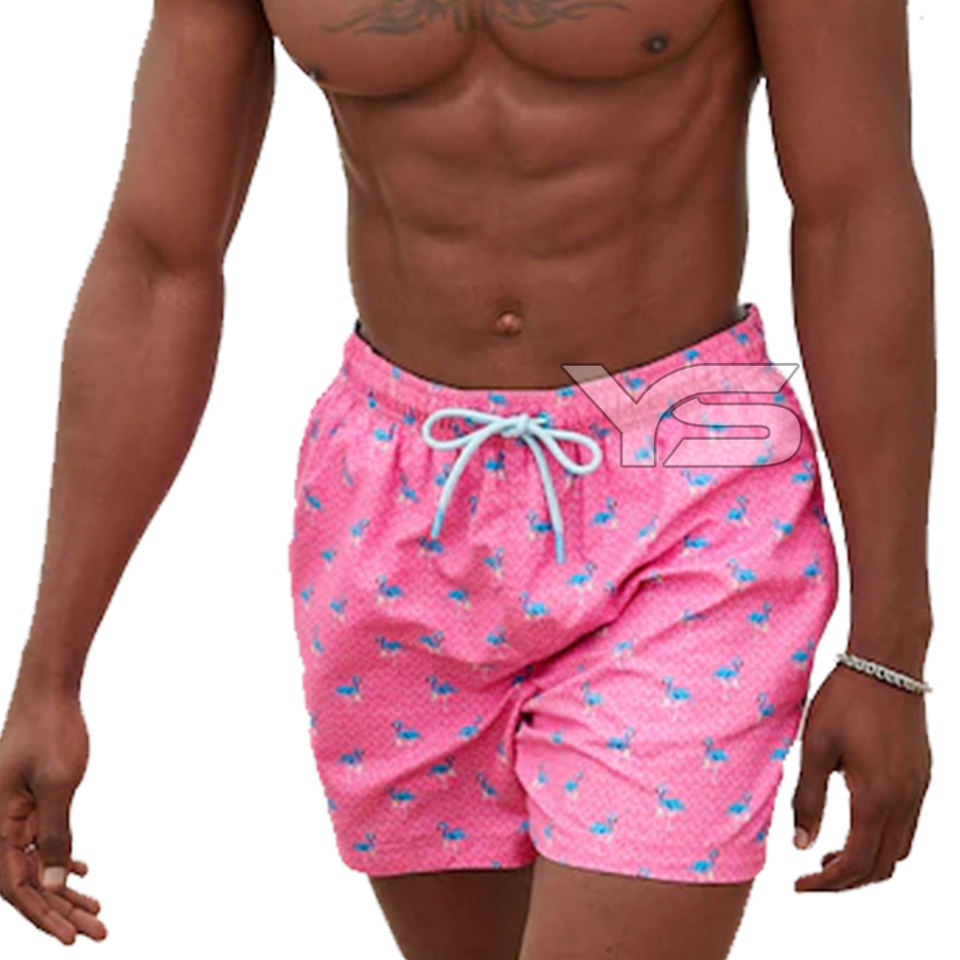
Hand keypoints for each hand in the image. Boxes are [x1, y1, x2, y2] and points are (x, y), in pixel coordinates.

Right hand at [0, 686, 105, 942]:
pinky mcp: (28, 802)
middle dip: (61, 910)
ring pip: (37, 864)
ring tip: (97, 913)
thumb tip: (56, 884)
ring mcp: (12, 813)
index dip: (42, 915)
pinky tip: (84, 874)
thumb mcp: (59, 785)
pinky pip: (41, 842)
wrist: (49, 690)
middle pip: (27, 882)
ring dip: (65, 889)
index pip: (15, 886)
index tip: (70, 938)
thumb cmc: (51, 732)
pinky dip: (63, 860)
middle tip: (98, 932)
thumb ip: (56, 836)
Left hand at [791, 663, 930, 890]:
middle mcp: (906, 800)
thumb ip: (807, 797)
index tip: (799, 885)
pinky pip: (908, 825)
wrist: (886, 663)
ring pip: (900, 849)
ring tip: (829, 852)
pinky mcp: (923, 776)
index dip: (827, 884)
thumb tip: (800, 845)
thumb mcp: (814, 746)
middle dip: (847, 879)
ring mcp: (919, 789)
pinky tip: (855, 822)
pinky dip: (882, 839)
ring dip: (868, 861)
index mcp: (877, 797)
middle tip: (812, 875)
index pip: (856, 863)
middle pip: (883, 866)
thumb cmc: (843, 699)